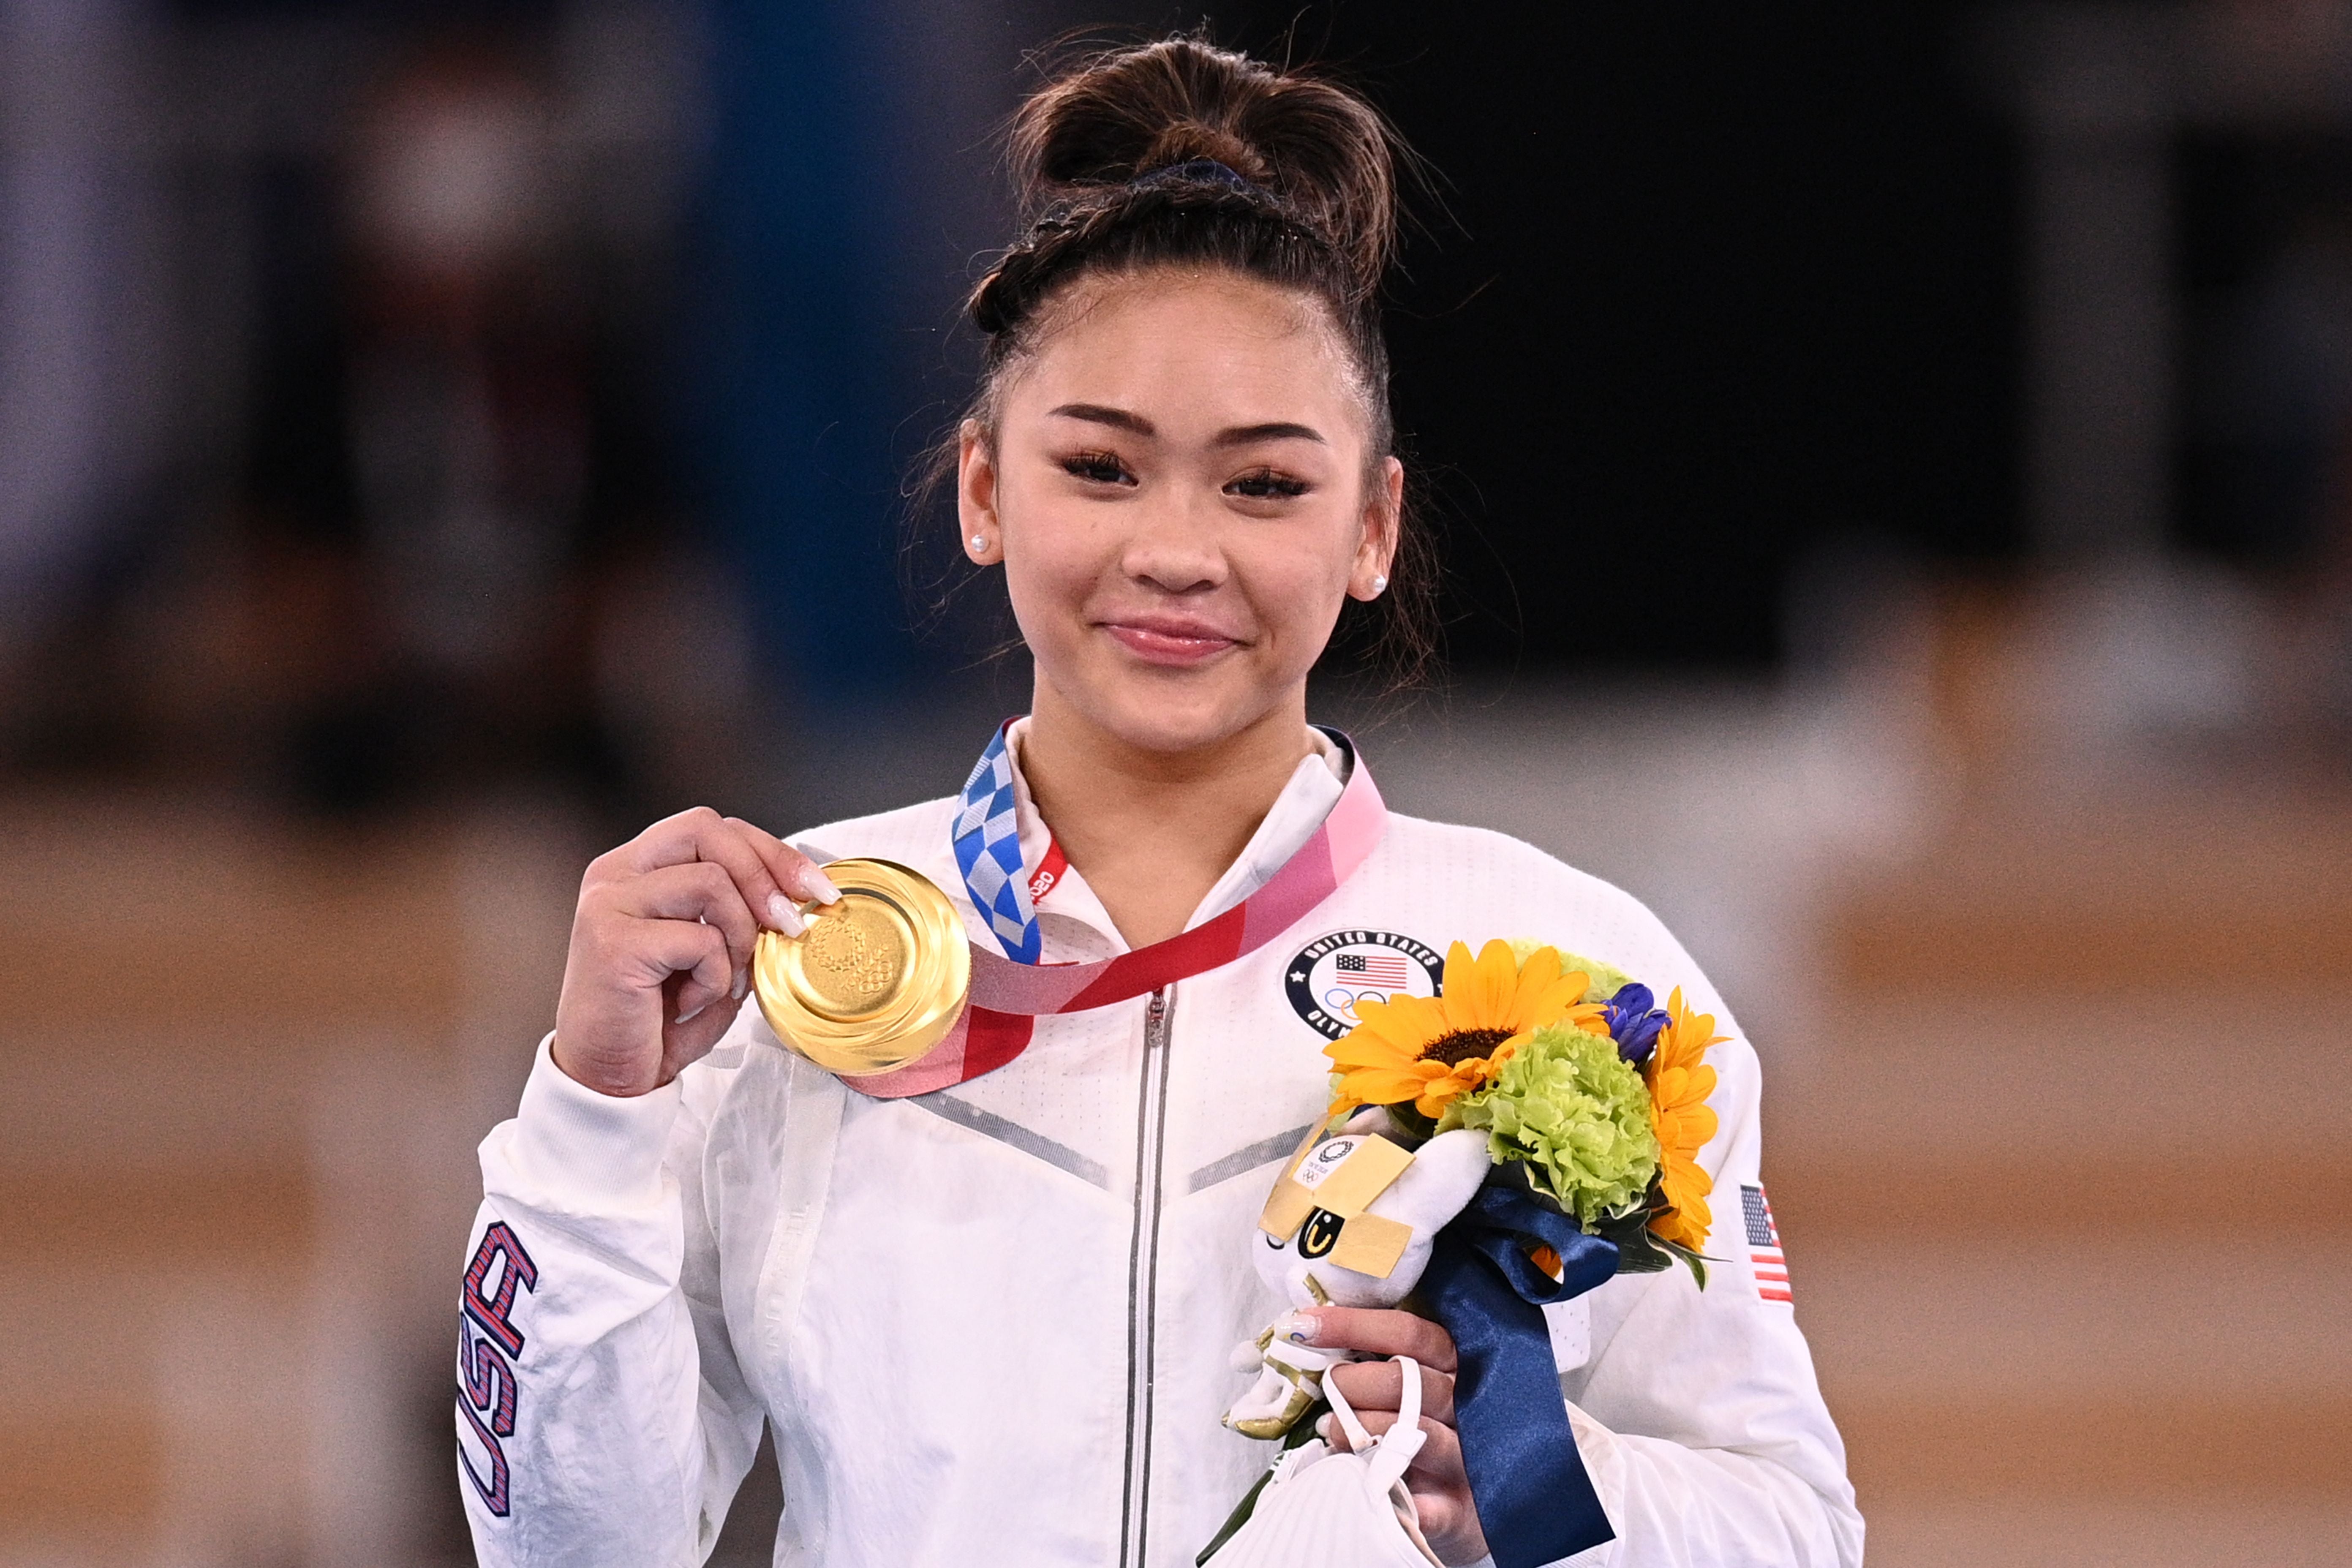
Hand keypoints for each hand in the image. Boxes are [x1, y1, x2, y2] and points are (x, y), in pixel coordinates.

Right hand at [552, 807, 836, 1096]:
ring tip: (721, 980)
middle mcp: (615, 873)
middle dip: (765, 876)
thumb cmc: (661, 1018)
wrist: (610, 1077)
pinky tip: (690, 1004)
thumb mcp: (715, 954)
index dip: (771, 851)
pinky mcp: (612, 941)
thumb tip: (799, 894)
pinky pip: (699, 939)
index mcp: (638, 867)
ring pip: (710, 882)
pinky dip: (713, 977)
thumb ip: (741, 914)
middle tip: (790, 925)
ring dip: (738, 937)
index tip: (816, 890)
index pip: (712, 827)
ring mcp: (609, 903)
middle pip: (708, 830)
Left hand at [1300, 1306, 1486, 1564]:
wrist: (1461, 1511)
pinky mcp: (1458, 1512)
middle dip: (1352, 1381)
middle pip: (1409, 1381)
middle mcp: (1465, 1409)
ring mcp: (1464, 1461)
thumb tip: (1310, 1336)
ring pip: (1415, 1433)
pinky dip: (1391, 1492)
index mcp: (1452, 1369)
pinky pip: (1426, 1505)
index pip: (1409, 1333)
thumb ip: (1377, 1365)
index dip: (1353, 1325)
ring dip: (1361, 1429)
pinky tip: (1362, 1487)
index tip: (1304, 1326)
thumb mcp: (1411, 1392)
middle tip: (1326, 1389)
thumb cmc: (1423, 1438)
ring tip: (1329, 1431)